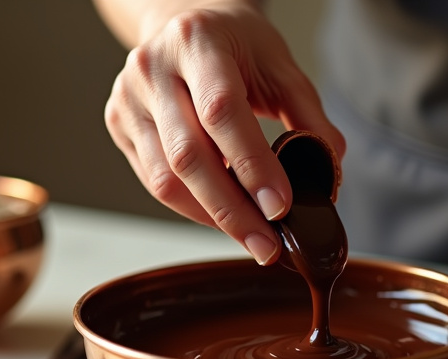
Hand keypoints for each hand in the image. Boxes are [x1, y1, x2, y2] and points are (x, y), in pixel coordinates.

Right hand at [102, 2, 343, 263]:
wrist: (185, 23)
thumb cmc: (237, 46)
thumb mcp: (281, 66)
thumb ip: (308, 116)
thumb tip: (329, 173)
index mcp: (197, 42)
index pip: (222, 112)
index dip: (252, 165)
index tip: (280, 207)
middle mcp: (152, 68)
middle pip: (189, 157)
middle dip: (233, 212)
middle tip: (269, 247)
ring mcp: (128, 98)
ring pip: (166, 179)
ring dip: (213, 218)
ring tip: (252, 239)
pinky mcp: (119, 123)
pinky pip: (155, 182)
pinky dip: (193, 208)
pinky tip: (224, 217)